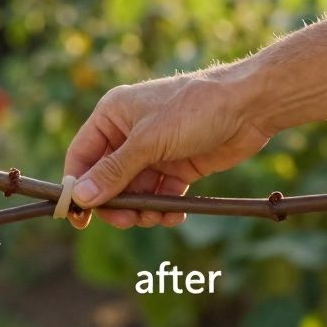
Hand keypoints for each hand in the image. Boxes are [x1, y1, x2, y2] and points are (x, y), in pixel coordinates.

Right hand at [63, 67, 270, 228]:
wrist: (250, 106)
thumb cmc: (195, 108)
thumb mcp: (149, 141)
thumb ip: (114, 171)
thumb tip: (81, 197)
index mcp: (112, 116)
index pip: (81, 156)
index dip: (77, 187)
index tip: (78, 218)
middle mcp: (129, 133)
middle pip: (107, 180)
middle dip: (116, 203)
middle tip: (128, 221)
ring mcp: (154, 151)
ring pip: (135, 192)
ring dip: (142, 209)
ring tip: (158, 215)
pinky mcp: (178, 166)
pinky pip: (161, 194)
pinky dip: (164, 207)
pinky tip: (174, 214)